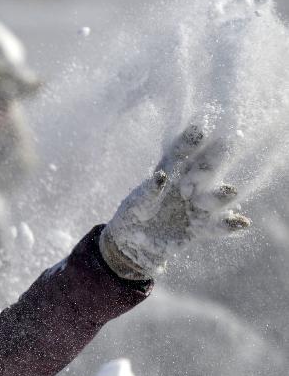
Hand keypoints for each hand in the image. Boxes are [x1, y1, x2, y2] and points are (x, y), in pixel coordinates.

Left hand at [100, 125, 250, 279]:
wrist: (134, 245)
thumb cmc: (133, 216)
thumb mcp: (137, 204)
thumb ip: (149, 192)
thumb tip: (161, 176)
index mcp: (171, 175)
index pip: (180, 155)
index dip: (189, 143)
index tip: (198, 131)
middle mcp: (188, 187)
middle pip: (203, 171)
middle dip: (213, 160)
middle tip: (225, 146)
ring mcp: (197, 206)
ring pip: (213, 197)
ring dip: (222, 194)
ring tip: (229, 191)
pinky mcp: (201, 228)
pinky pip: (217, 226)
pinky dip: (230, 224)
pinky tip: (242, 222)